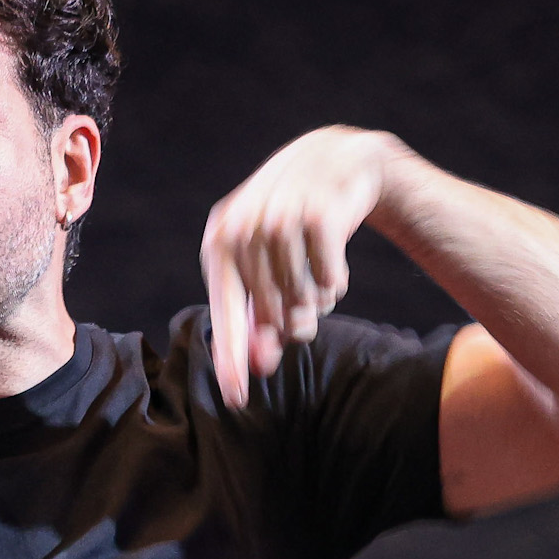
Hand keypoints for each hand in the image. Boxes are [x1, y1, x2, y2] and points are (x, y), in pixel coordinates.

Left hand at [199, 126, 401, 406]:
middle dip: (294, 321)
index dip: (231, 357)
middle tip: (307, 303)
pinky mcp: (318, 216)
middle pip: (271, 315)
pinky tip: (334, 260)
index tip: (236, 397)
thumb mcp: (269, 265)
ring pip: (304, 300)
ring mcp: (280, 219)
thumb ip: (259, 315)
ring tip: (318, 271)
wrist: (336, 161)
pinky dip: (338, 281)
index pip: (223, 311)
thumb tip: (259, 367)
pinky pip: (331, 282)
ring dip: (319, 299)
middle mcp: (243, 227)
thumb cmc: (294, 223)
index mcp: (220, 240)